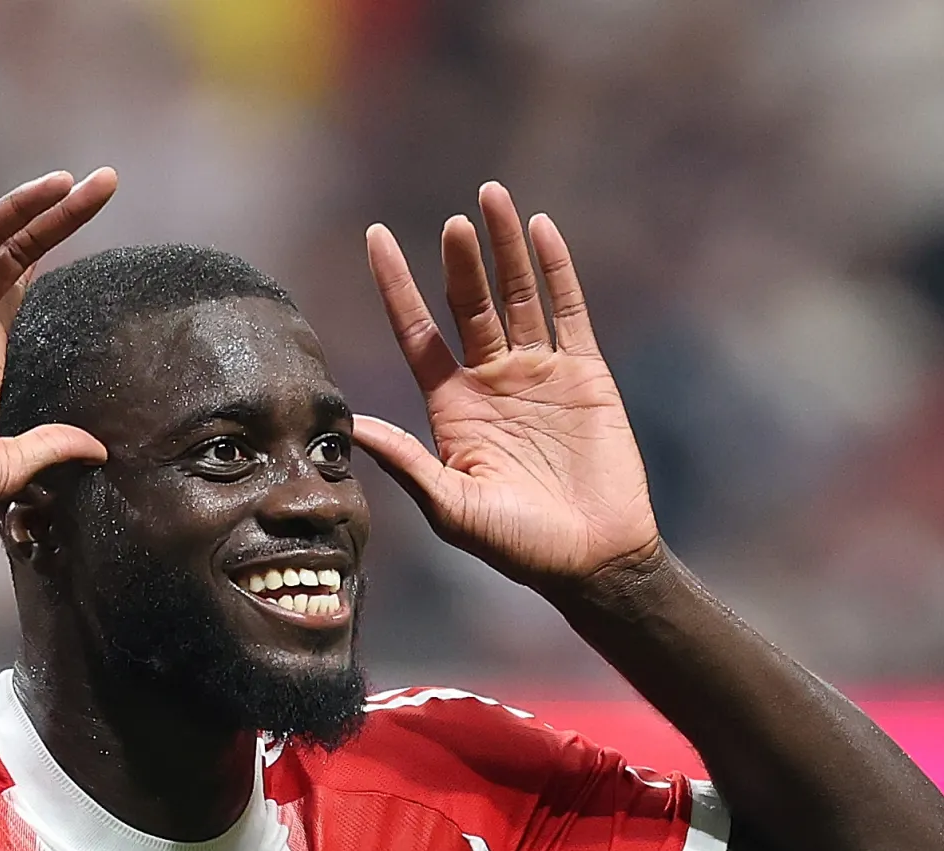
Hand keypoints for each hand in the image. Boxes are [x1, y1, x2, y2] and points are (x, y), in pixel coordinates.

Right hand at [0, 163, 117, 521]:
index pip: (27, 271)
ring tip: (60, 181)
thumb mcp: (6, 468)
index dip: (60, 236)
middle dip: (55, 213)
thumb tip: (100, 449)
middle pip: (12, 247)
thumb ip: (51, 447)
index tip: (99, 202)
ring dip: (15, 208)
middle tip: (101, 181)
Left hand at [357, 183, 660, 588]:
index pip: (417, 333)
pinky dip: (556, 269)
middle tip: (453, 222)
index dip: (396, 285)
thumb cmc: (519, 546)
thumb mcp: (453, 508)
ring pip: (518, 295)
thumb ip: (408, 464)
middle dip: (460, 261)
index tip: (375, 236)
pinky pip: (568, 309)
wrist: (592, 559)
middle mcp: (490, 381)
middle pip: (469, 304)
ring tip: (492, 198)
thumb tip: (351, 427)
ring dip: (505, 248)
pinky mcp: (584, 373)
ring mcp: (538, 372)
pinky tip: (541, 229)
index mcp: (452, 408)